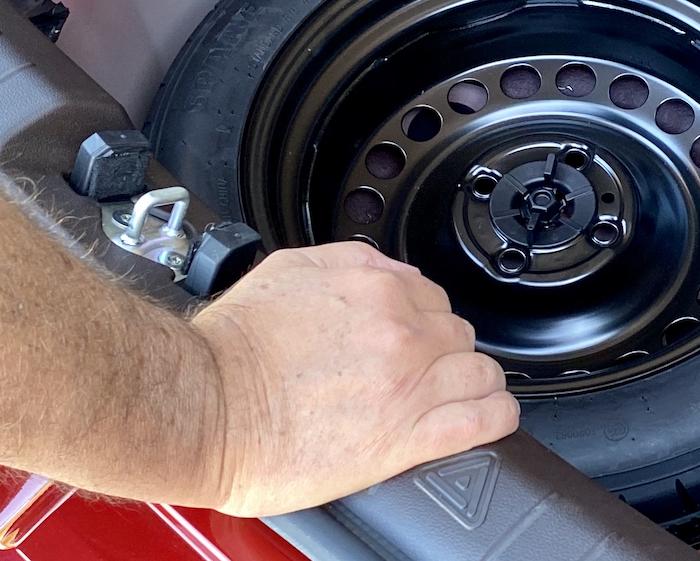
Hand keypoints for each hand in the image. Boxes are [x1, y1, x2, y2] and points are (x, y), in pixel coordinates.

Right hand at [190, 242, 518, 516]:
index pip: (432, 297)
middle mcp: (399, 329)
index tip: (415, 339)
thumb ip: (346, 264)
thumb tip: (381, 270)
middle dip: (444, 352)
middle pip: (458, 334)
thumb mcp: (288, 272)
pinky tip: (489, 418)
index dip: (424, 321)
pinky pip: (485, 419)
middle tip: (422, 373)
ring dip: (476, 383)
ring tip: (462, 397)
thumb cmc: (231, 349)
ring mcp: (410, 383)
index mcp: (374, 286)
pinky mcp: (409, 436)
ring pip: (481, 373)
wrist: (204, 407)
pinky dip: (495, 416)